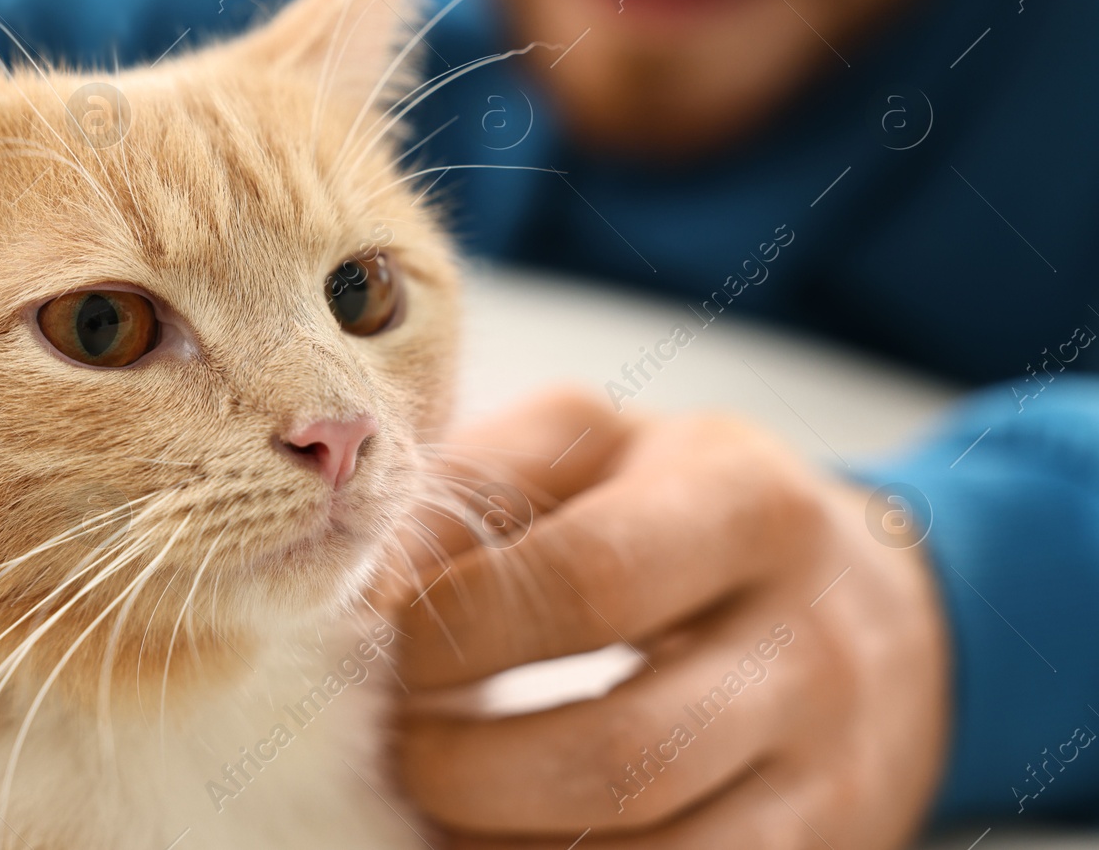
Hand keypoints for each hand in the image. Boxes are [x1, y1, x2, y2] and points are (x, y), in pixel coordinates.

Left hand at [394, 390, 949, 847]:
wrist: (889, 608)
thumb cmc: (693, 507)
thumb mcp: (603, 445)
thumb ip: (484, 476)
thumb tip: (366, 577)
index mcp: (750, 507)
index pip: (588, 582)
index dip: (461, 626)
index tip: (386, 638)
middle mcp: (809, 646)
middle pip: (619, 754)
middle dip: (466, 769)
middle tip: (397, 745)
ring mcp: (830, 769)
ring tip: (433, 807)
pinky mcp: (830, 849)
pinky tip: (502, 848)